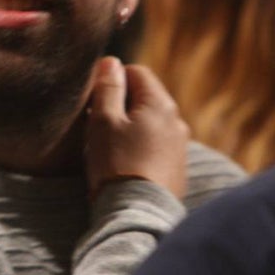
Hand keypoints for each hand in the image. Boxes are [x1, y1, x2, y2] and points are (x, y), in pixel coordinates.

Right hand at [85, 57, 188, 199]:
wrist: (137, 212)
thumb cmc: (116, 163)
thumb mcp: (104, 121)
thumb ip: (108, 88)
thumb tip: (111, 62)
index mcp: (160, 104)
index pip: (137, 72)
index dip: (112, 80)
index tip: (94, 99)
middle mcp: (177, 121)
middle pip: (146, 98)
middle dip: (121, 105)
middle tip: (97, 124)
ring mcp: (180, 147)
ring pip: (151, 124)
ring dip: (131, 128)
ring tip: (109, 147)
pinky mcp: (177, 170)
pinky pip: (157, 147)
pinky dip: (141, 148)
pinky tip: (125, 164)